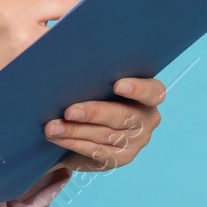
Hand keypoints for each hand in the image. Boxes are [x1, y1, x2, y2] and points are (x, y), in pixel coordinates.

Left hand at [44, 76, 164, 172]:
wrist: (86, 122)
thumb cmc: (94, 90)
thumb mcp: (99, 79)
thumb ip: (96, 70)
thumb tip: (67, 48)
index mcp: (148, 96)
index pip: (153, 92)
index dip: (138, 89)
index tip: (117, 84)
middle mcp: (147, 120)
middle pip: (123, 116)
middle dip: (94, 113)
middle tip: (69, 110)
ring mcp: (135, 142)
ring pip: (105, 136)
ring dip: (75, 131)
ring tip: (52, 126)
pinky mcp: (119, 159)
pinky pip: (96, 151)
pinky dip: (73, 143)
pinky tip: (57, 137)